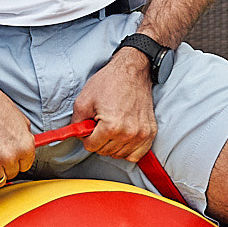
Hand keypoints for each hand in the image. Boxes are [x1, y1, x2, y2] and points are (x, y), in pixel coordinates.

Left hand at [71, 47, 158, 163]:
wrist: (132, 71)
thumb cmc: (109, 82)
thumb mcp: (83, 101)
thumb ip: (76, 123)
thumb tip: (78, 136)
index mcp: (111, 127)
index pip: (91, 147)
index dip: (87, 137)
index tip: (90, 126)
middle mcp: (128, 134)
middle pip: (105, 152)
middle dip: (99, 140)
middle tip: (100, 124)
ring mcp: (142, 134)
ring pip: (120, 155)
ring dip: (113, 145)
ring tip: (112, 128)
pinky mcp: (150, 133)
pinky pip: (136, 155)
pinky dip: (128, 150)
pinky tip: (123, 138)